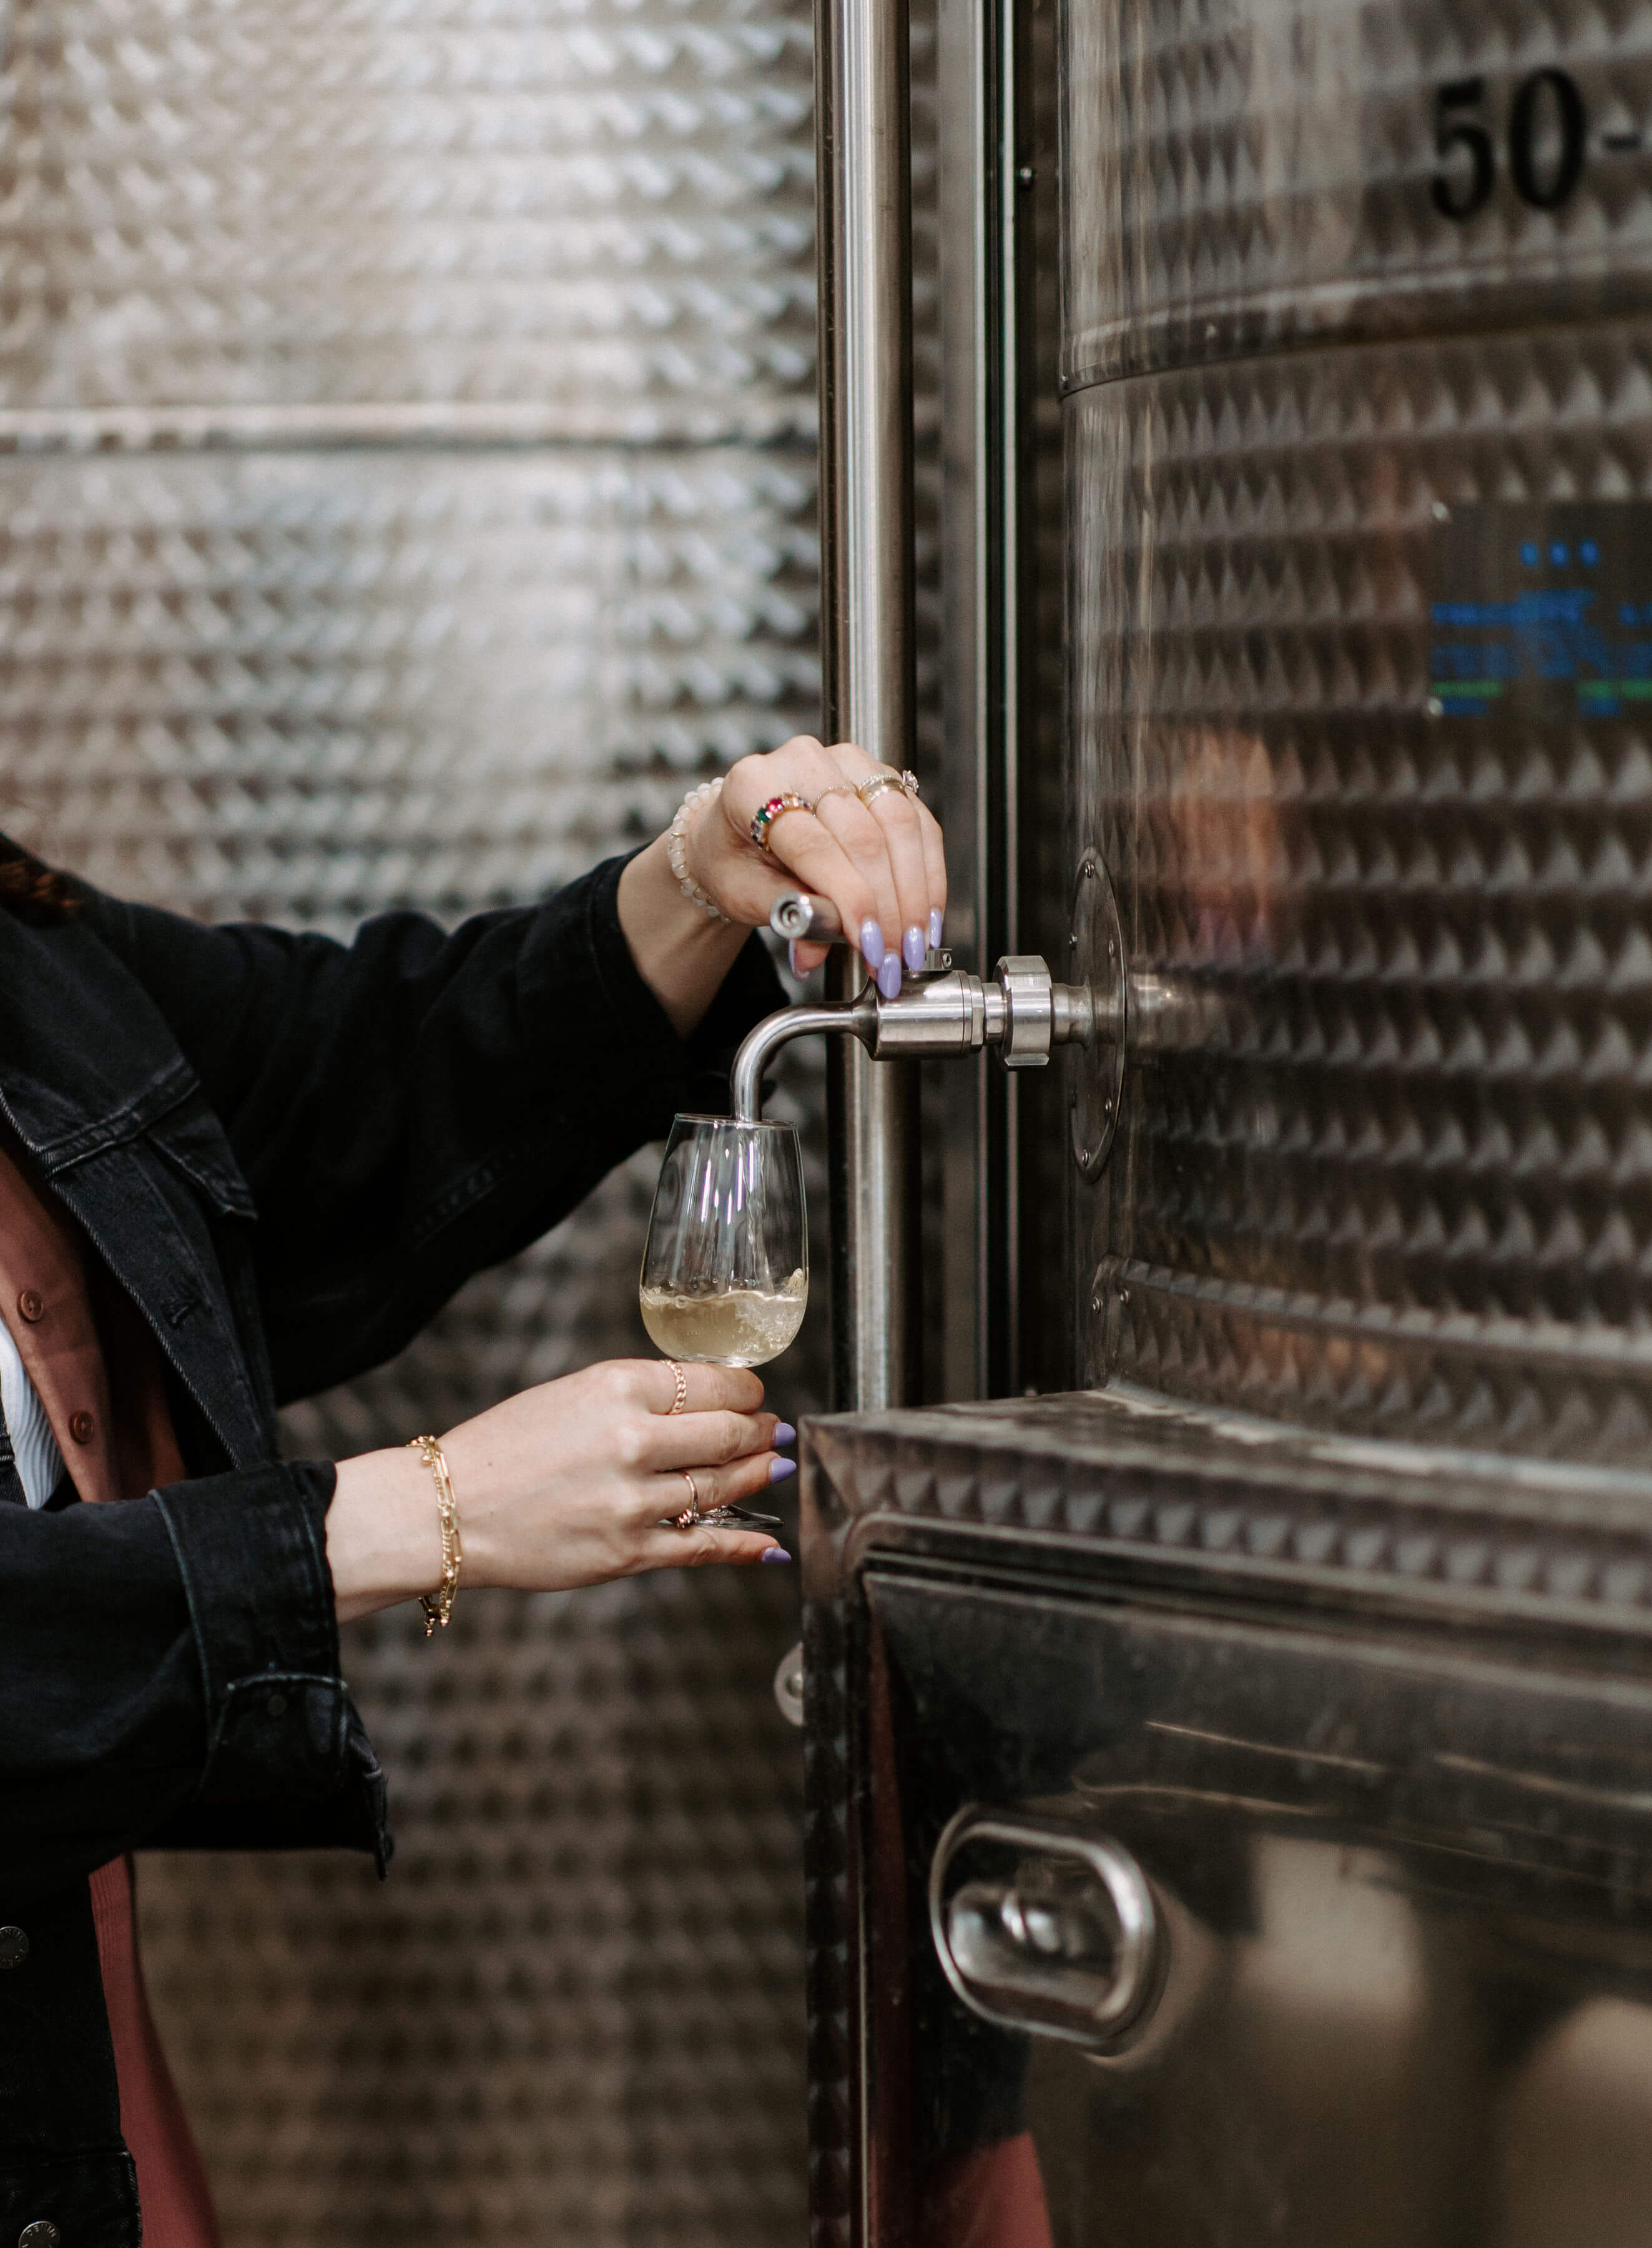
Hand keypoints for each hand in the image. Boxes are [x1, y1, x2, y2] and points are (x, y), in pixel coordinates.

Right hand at [326, 1360, 792, 1623]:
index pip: (714, 1384)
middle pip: (728, 1434)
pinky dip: (745, 1546)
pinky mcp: (626, 1552)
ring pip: (723, 1487)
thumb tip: (706, 1404)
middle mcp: (631, 1441)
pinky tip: (769, 1544)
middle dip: (760, 1431)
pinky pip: (702, 1546)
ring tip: (772, 1466)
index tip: (753, 1395)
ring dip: (757, 1476)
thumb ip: (639, 1396)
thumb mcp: (572, 1395)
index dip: (747, 1391)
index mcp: (617, 1388)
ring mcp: (631, 1501)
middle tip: (772, 1430)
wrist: (447, 1509)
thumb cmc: (505, 1448)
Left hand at [690, 737, 947, 982]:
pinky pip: (918, 820)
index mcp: (753, 786)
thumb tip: (818, 949)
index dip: (850, 897)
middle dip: (888, 905)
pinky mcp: (880, 775)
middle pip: (863, 834)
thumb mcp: (743, 895)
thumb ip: (786, 914)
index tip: (871, 944)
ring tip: (916, 940)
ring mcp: (846, 762)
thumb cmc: (737, 860)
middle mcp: (801, 761)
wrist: (740, 834)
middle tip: (896, 954)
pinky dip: (928, 871)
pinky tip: (927, 912)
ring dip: (915, 890)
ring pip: (899, 822)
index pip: (814, 844)